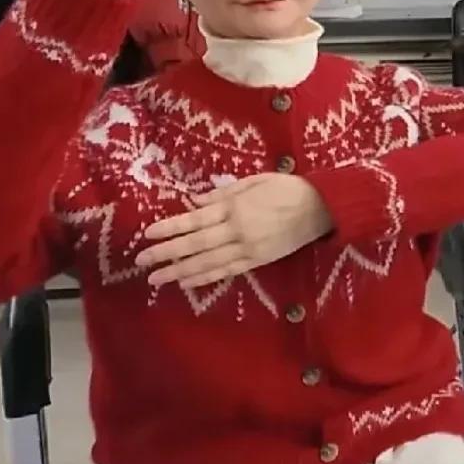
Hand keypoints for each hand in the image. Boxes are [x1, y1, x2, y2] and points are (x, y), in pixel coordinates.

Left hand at [136, 173, 333, 288]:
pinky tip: (188, 282)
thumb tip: (194, 201)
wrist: (320, 209)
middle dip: (166, 253)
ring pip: (208, 262)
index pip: (194, 219)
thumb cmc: (287, 188)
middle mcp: (237, 230)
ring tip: (157, 279)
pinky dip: (206, 277)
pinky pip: (228, 271)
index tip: (147, 234)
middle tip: (142, 261)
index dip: (170, 227)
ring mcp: (248, 248)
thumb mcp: (254, 181)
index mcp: (235, 207)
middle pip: (195, 244)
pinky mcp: (258, 260)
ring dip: (180, 271)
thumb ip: (224, 192)